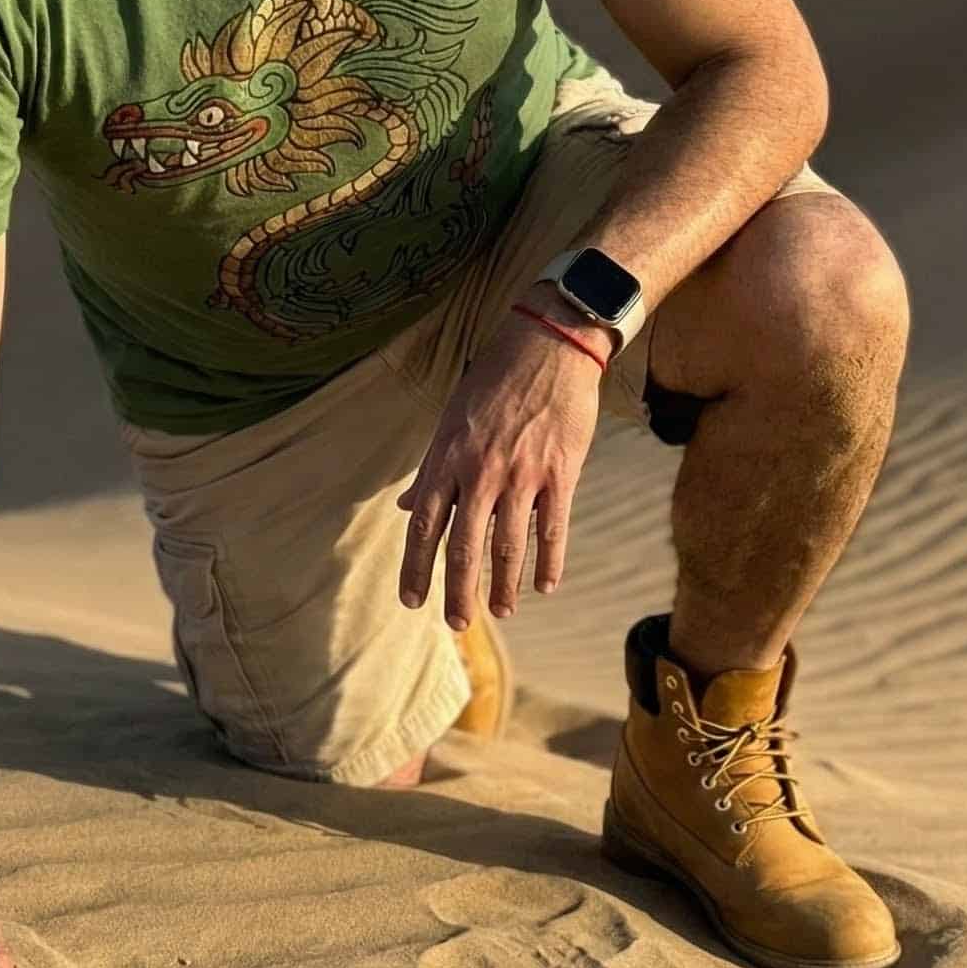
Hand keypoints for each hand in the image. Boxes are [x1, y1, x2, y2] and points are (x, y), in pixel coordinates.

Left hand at [396, 297, 603, 624]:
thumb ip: (431, 468)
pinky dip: (549, 562)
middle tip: (457, 624)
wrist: (550, 343)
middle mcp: (481, 470)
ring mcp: (523, 474)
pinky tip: (546, 586)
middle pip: (464, 546)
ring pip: (509, 546)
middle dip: (458, 592)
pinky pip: (553, 529)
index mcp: (448, 456)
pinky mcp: (561, 472)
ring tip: (500, 611)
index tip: (412, 600)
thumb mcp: (451, 417)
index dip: (416, 567)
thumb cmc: (495, 377)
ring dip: (503, 586)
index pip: (424, 524)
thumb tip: (405, 505)